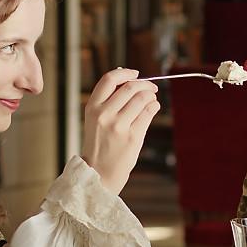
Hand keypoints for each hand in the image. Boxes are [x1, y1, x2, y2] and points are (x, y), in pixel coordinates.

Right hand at [80, 68, 159, 196]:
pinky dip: (154, 107)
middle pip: (130, 87)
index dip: (125, 73)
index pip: (109, 80)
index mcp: (92, 107)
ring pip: (142, 99)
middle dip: (145, 84)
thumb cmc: (100, 144)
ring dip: (151, 96)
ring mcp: (119, 126)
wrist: (99, 173)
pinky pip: (149, 113)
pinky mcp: (133, 137)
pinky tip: (153, 108)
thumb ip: (108, 100)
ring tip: (151, 99)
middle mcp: (104, 114)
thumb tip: (128, 77)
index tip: (135, 74)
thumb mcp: (95, 120)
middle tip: (151, 88)